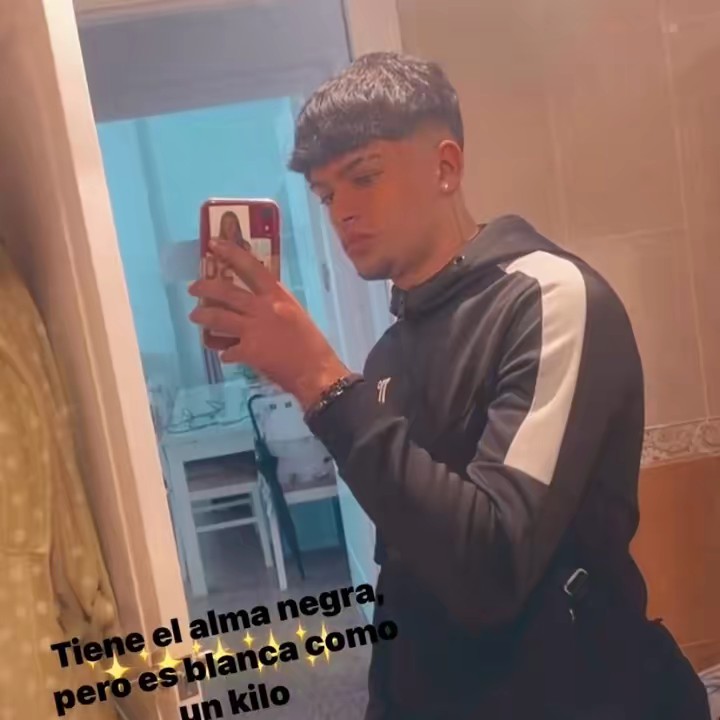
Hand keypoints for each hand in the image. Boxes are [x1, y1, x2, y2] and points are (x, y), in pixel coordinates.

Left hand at [188, 239, 349, 409]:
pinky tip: (225, 356)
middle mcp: (263, 308)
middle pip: (226, 292)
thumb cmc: (311, 343)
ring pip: (218, 317)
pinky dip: (225, 353)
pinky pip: (228, 351)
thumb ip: (274, 304)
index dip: (231, 253)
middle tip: (193, 288)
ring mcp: (253, 329)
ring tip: (195, 317)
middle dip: (204, 288)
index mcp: (277, 296)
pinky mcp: (248, 352)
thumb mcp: (295, 313)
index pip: (251, 267)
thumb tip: (255, 301)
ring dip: (203, 316)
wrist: (316, 371)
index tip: (214, 244)